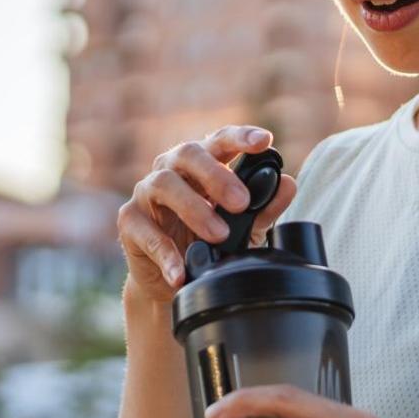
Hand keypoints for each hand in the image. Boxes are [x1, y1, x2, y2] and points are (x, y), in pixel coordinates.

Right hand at [116, 125, 297, 304]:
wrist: (174, 280)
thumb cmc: (210, 242)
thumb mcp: (244, 227)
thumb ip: (265, 207)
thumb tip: (289, 184)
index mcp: (202, 163)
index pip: (220, 140)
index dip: (241, 137)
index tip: (265, 141)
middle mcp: (172, 169)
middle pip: (189, 154)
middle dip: (217, 175)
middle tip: (241, 202)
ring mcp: (147, 192)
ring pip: (165, 184)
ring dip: (194, 208)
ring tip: (219, 235)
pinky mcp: (129, 221)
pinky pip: (146, 231)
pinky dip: (166, 253)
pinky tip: (181, 270)